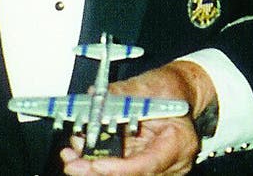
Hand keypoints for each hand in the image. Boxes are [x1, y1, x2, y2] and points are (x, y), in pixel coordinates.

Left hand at [61, 61, 213, 175]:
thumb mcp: (151, 85)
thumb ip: (124, 93)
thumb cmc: (172, 88)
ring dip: (92, 166)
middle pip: (131, 174)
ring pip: (121, 173)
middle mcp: (169, 160)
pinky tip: (80, 150)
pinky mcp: (141, 159)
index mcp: (179, 143)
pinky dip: (97, 158)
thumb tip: (96, 97)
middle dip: (97, 170)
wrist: (181, 89)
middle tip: (73, 163)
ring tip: (71, 154)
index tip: (96, 164)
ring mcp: (154, 162)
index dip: (120, 168)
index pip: (148, 164)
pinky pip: (117, 165)